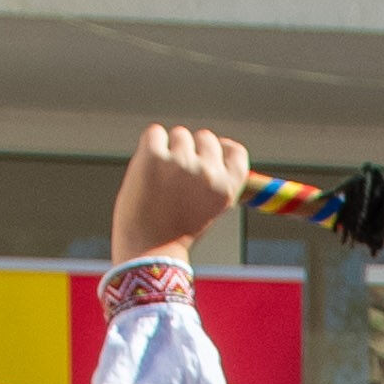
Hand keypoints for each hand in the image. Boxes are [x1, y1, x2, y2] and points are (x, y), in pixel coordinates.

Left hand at [114, 124, 248, 264]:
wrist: (147, 249)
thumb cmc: (177, 232)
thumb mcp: (209, 208)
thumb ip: (215, 180)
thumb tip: (219, 149)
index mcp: (227, 188)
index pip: (236, 152)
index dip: (223, 149)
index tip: (210, 152)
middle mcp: (208, 172)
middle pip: (205, 138)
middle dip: (192, 150)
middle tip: (176, 175)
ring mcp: (180, 162)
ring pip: (179, 135)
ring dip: (169, 149)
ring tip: (159, 179)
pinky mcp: (153, 155)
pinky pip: (155, 133)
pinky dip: (149, 146)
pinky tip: (146, 169)